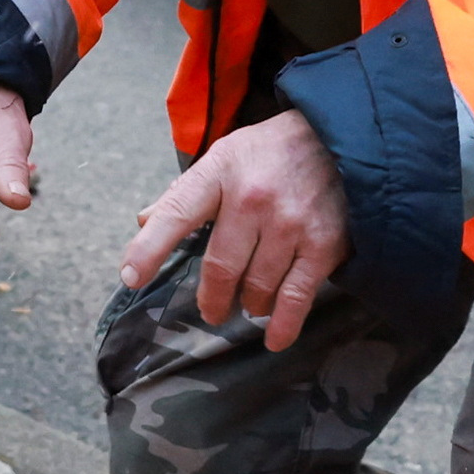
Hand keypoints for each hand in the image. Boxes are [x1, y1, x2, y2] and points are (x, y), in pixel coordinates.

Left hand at [119, 113, 353, 349]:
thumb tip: (144, 221)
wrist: (342, 136)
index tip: (130, 276)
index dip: (149, 249)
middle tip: (211, 311)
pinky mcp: (324, 244)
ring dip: (249, 304)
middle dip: (212, 298)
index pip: (176, 213)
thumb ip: (186, 191)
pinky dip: (283, 324)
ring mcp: (290, 223)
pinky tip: (274, 337)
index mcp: (220, 171)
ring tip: (250, 304)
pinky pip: (296, 296)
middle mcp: (253, 198)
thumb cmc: (273, 151)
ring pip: (256, 287)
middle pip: (220, 267)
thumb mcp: (225, 155)